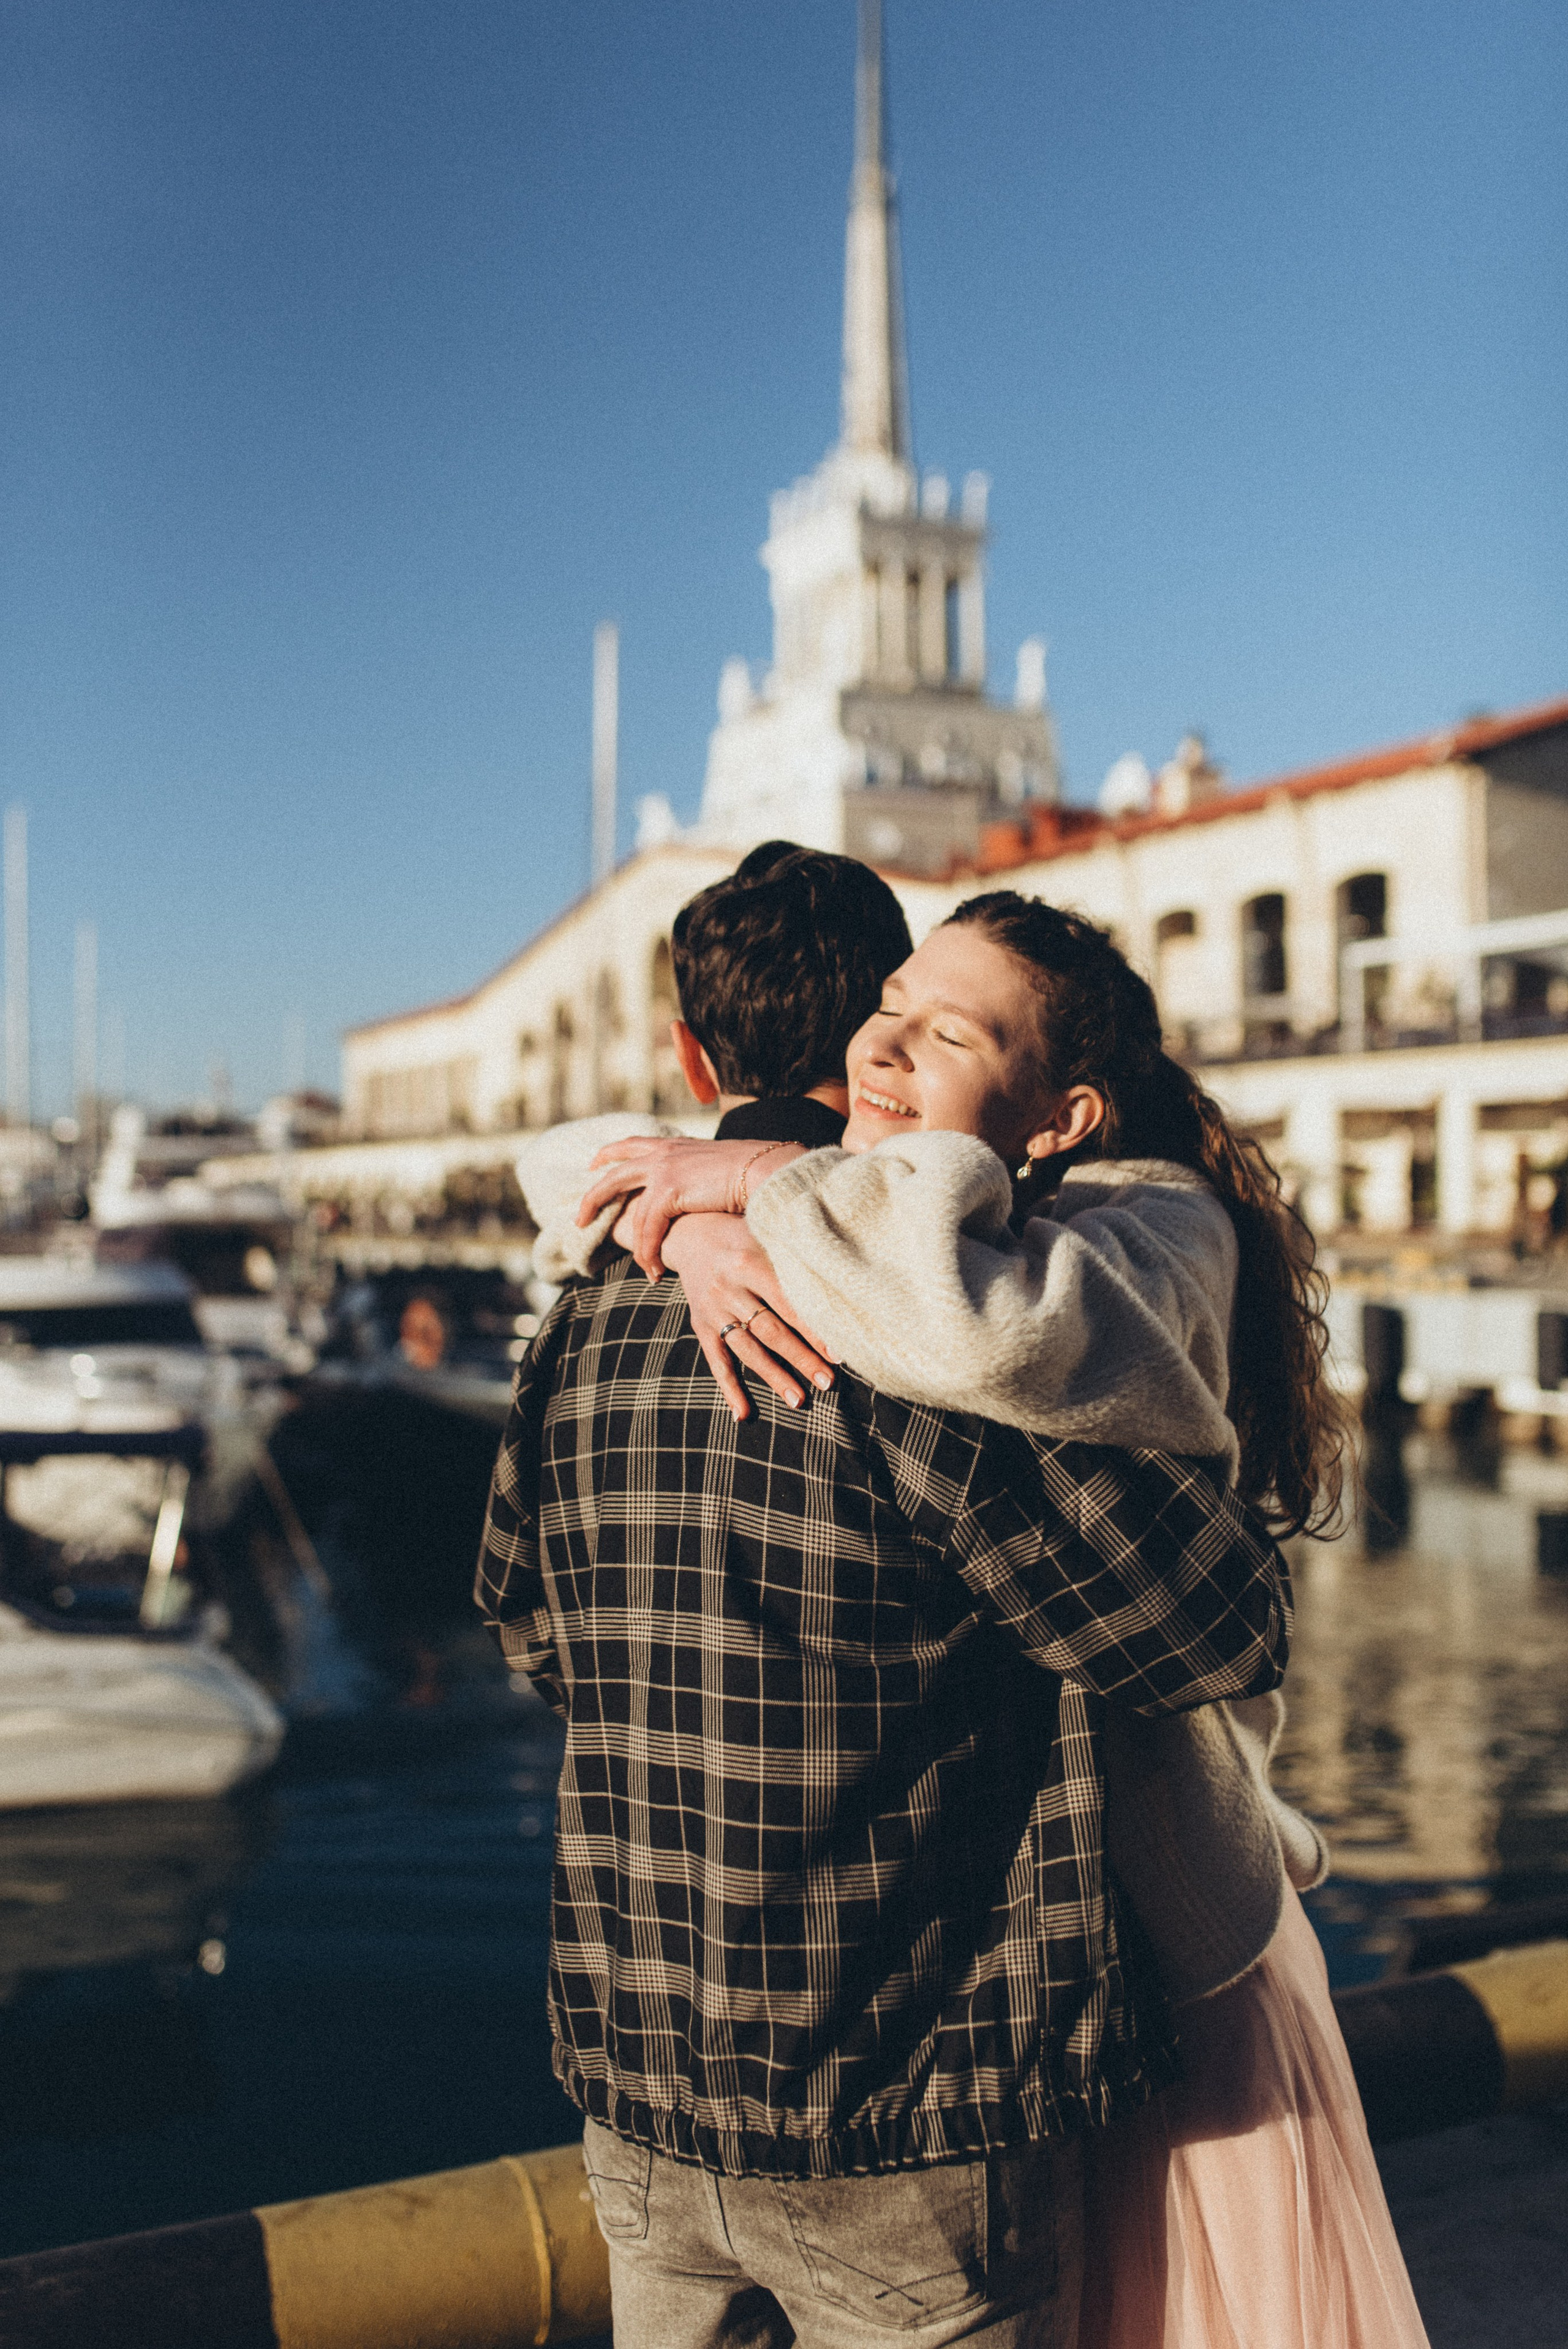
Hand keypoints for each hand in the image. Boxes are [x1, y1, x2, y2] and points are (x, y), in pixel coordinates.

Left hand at [577, 1137, 803, 1278]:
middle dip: (594, 1194)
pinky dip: (648, 1252)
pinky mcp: (668, 1191)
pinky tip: (653, 1269)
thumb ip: (702, 1177)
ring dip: (630, 1241)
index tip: (595, 1162)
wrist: (767, 1172)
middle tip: (579, 1216)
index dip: (611, 1153)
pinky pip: (648, 1229)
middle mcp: (664, 1152)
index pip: (634, 1144)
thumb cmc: (756, 1174)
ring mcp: (663, 1170)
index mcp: (676, 1144)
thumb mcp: (721, 1169)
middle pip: (614, 1169)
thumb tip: (705, 1192)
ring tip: (637, 1264)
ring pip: (629, 1208)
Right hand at [662, 1214, 834, 1421]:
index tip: (839, 1352)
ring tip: (799, 1400)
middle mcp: (728, 1288)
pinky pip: (716, 1361)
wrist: (687, 1234)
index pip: (788, 1303)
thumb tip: (838, 1277)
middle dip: (801, 1358)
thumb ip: (793, 1253)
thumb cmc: (740, 1233)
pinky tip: (743, 1414)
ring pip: (748, 1350)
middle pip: (770, 1331)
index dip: (813, 1329)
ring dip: (774, 1377)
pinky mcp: (700, 1325)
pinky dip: (729, 1389)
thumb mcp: (764, 1232)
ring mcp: (712, 1310)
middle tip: (828, 1382)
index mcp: (749, 1262)